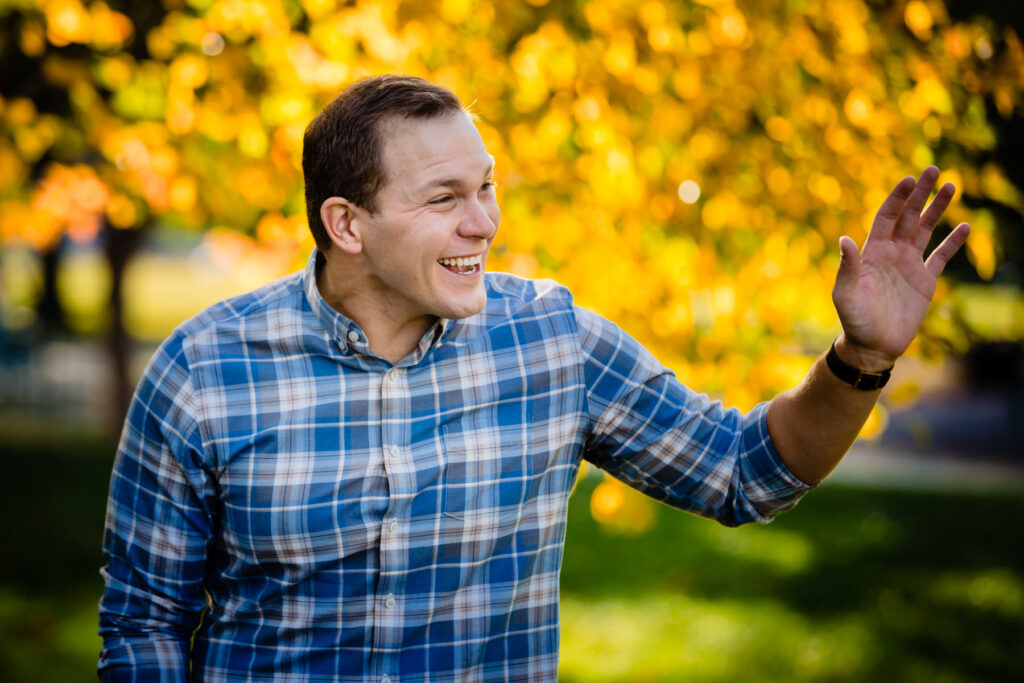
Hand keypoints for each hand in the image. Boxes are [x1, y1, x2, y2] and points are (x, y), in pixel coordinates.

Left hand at [831, 166, 969, 370]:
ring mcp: (910, 265)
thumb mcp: (845, 294)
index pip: (886, 217)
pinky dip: (953, 242)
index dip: (897, 199)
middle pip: (908, 216)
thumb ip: (847, 267)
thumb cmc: (854, 321)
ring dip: (937, 209)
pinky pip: (941, 256)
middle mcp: (892, 253)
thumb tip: (845, 238)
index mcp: (872, 252)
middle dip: (920, 194)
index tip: (908, 180)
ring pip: (926, 229)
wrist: (873, 346)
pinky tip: (965, 227)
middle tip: (933, 170)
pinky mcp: (926, 281)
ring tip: (951, 186)